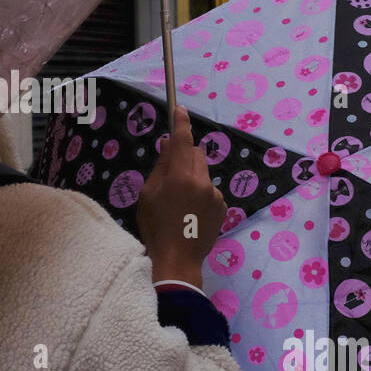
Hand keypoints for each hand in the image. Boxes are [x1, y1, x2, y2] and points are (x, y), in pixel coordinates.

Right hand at [136, 105, 225, 289]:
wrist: (177, 260)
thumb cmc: (155, 227)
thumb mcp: (148, 195)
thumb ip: (161, 167)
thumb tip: (167, 145)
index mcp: (180, 176)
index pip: (182, 140)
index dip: (181, 122)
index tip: (180, 110)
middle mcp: (201, 181)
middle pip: (195, 154)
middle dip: (184, 156)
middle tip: (170, 173)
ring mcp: (215, 194)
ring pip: (203, 172)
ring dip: (192, 177)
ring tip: (179, 200)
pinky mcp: (222, 206)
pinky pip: (210, 190)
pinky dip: (201, 193)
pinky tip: (190, 212)